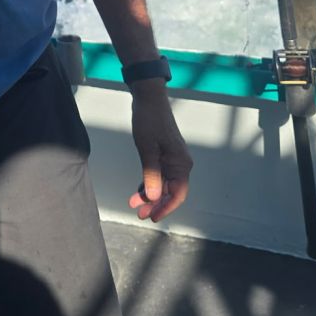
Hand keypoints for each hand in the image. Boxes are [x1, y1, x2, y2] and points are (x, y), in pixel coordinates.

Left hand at [127, 83, 192, 222]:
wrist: (148, 98)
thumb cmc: (149, 121)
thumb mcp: (147, 149)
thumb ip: (151, 174)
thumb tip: (154, 198)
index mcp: (181, 163)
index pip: (178, 194)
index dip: (165, 208)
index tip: (152, 218)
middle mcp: (180, 163)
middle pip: (170, 191)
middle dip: (155, 204)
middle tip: (139, 214)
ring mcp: (172, 159)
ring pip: (163, 185)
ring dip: (150, 196)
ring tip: (134, 206)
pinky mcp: (164, 155)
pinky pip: (158, 175)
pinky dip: (148, 184)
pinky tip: (137, 192)